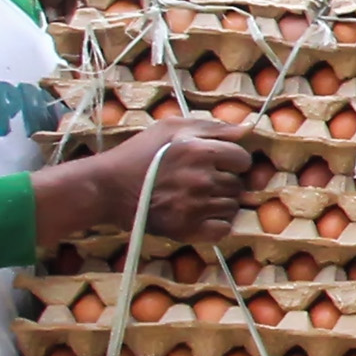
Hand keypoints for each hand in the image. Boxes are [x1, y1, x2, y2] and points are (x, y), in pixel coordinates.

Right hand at [31, 117, 259, 251]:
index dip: (233, 160)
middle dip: (226, 182)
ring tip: (198, 197)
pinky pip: (223, 229)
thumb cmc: (139, 153)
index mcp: (200, 151)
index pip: (243, 159)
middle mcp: (203, 180)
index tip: (220, 162)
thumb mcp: (171, 127)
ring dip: (221, 203)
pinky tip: (201, 215)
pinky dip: (217, 224)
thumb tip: (247, 130)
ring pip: (232, 207)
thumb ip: (212, 127)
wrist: (108, 188)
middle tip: (203, 181)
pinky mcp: (187, 229)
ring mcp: (196, 207)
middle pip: (238, 185)